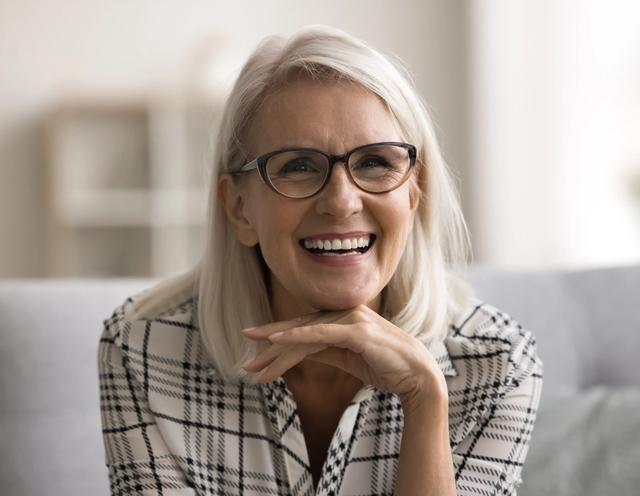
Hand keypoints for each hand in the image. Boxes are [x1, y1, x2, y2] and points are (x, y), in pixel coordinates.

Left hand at [240, 304, 447, 407]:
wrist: (418, 376)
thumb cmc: (386, 366)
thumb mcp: (347, 359)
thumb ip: (325, 351)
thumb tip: (299, 352)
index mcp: (343, 319)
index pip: (304, 329)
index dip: (278, 339)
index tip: (255, 351)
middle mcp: (344, 314)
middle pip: (299, 329)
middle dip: (270, 345)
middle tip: (246, 360)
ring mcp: (351, 319)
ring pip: (305, 334)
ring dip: (277, 349)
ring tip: (255, 364)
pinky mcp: (357, 330)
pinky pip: (321, 333)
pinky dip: (298, 335)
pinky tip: (277, 340)